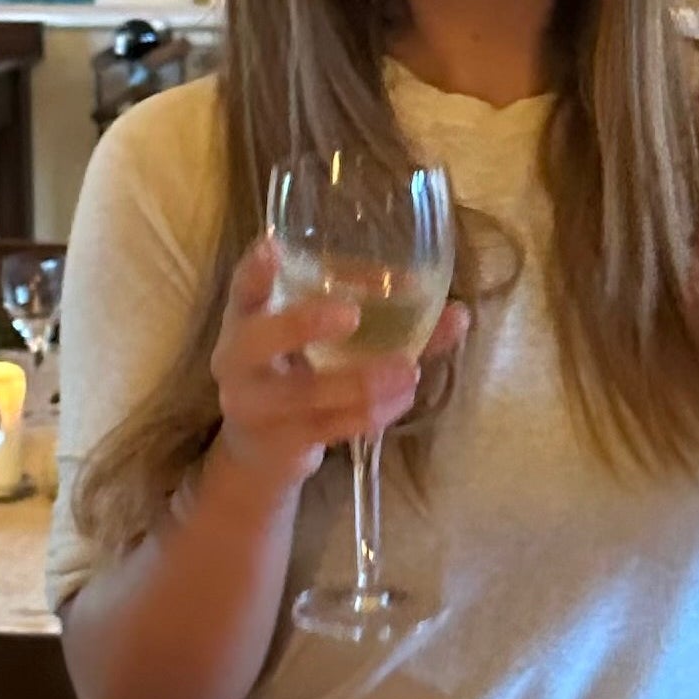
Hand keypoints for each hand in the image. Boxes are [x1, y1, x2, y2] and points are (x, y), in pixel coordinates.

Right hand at [207, 237, 468, 496]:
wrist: (260, 453)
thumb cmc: (301, 374)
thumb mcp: (324, 343)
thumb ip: (385, 322)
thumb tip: (459, 313)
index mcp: (247, 320)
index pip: (243, 289)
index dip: (255, 269)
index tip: (273, 245)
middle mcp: (239, 361)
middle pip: (259, 339)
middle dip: (303, 324)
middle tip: (352, 314)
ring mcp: (255, 407)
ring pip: (304, 393)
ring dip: (361, 381)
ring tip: (408, 371)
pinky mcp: (281, 444)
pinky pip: (327, 428)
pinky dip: (368, 413)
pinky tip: (401, 399)